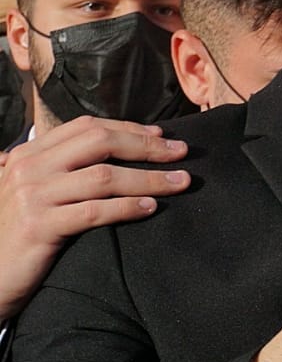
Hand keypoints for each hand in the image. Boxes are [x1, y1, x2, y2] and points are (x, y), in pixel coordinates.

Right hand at [0, 117, 187, 319]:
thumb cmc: (18, 234)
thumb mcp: (35, 191)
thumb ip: (63, 168)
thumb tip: (118, 147)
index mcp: (28, 154)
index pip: (86, 127)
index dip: (128, 129)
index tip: (161, 137)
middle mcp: (28, 168)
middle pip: (99, 143)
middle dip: (146, 147)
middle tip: (182, 153)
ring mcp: (31, 196)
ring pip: (104, 177)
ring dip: (149, 178)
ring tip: (180, 182)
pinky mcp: (38, 226)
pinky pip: (95, 211)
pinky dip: (127, 208)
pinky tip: (151, 208)